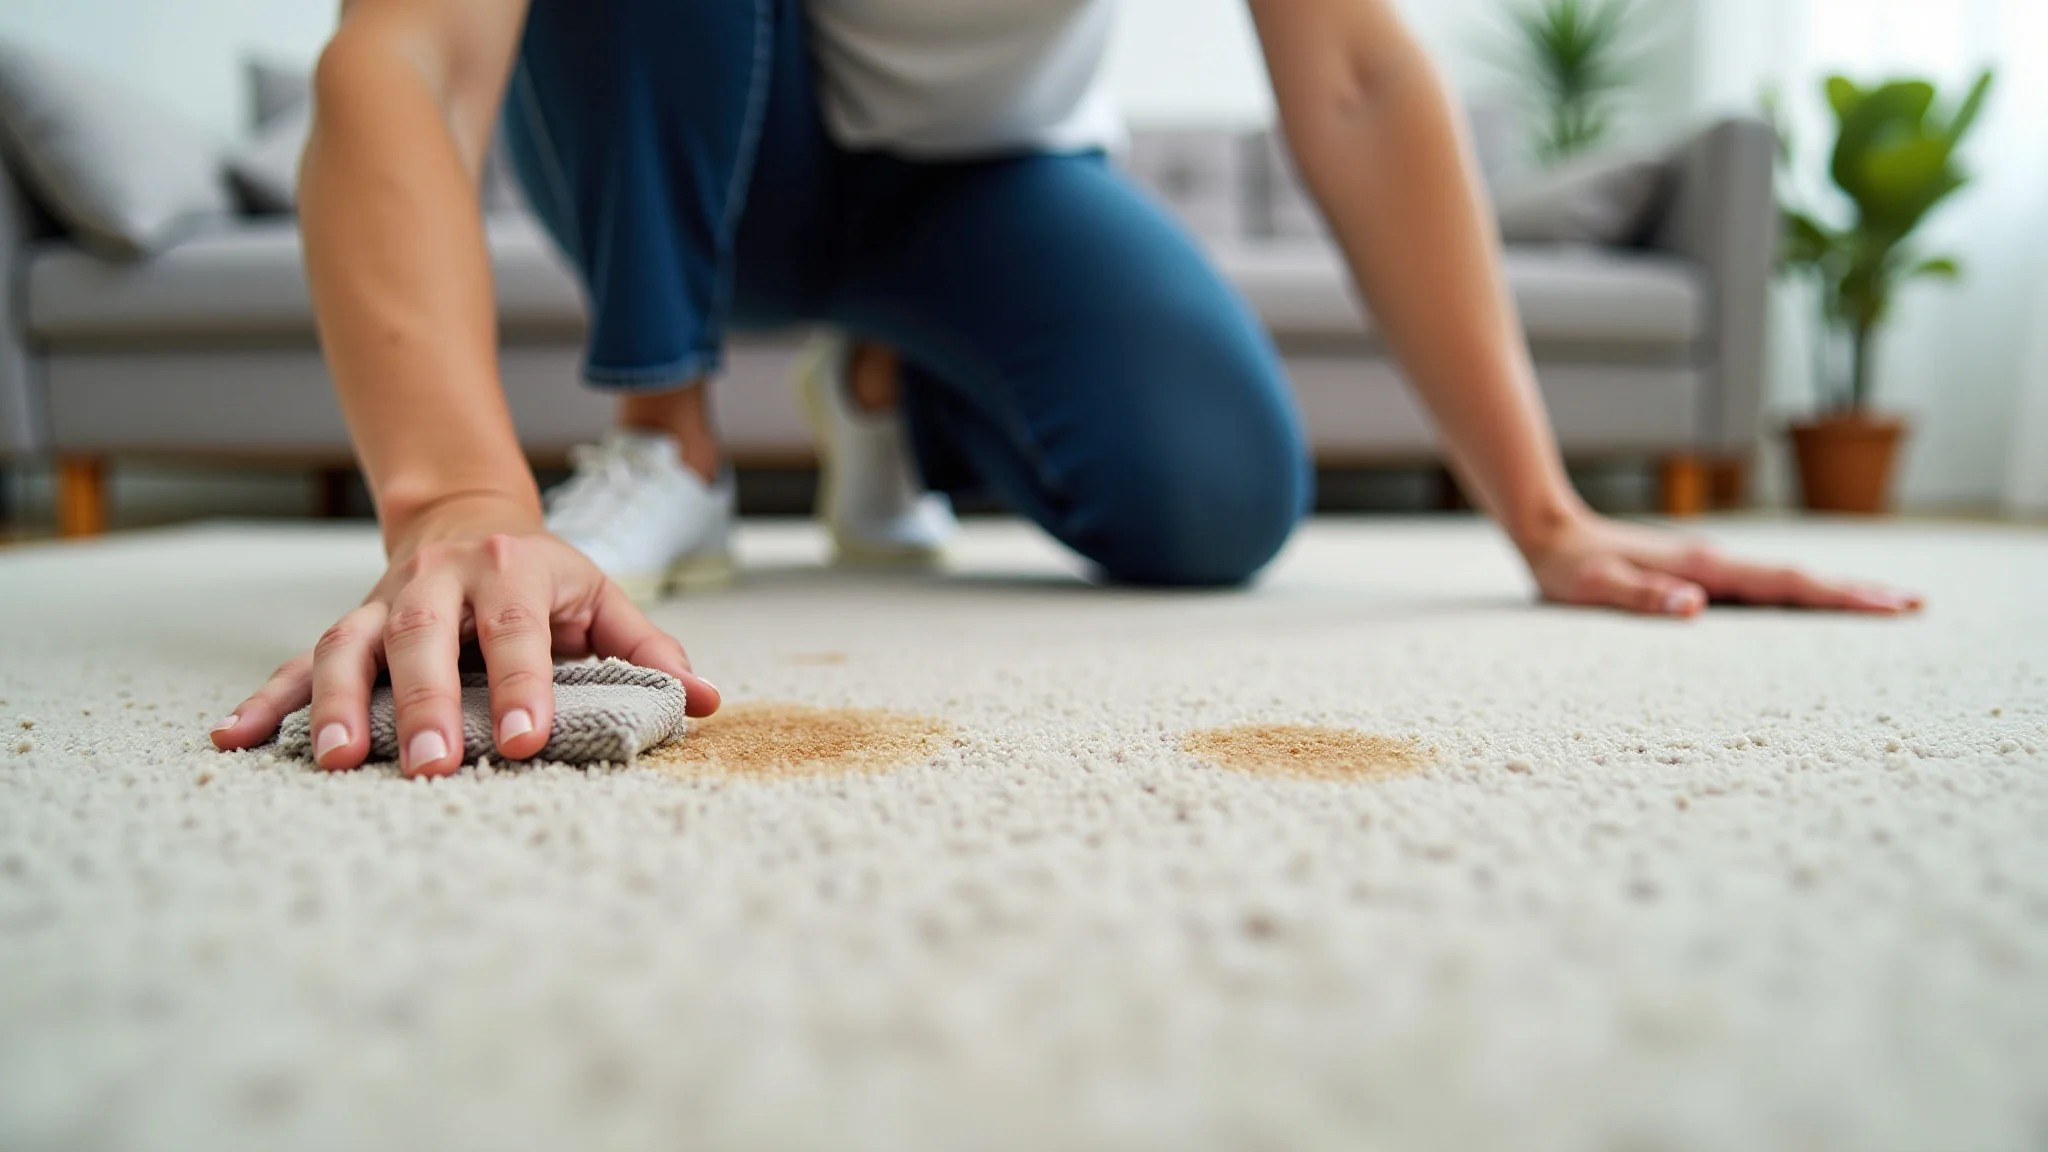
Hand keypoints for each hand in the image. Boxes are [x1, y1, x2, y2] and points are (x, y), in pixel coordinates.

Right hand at [210, 493, 720, 774]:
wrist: (467, 517)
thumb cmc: (545, 580)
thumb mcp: (603, 600)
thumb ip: (651, 651)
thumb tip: (708, 702)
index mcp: (514, 571)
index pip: (519, 631)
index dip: (523, 684)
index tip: (524, 741)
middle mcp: (440, 583)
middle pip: (423, 641)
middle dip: (423, 705)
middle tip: (428, 767)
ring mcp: (382, 605)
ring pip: (348, 647)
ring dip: (333, 704)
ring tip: (332, 762)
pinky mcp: (345, 628)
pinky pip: (294, 664)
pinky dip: (264, 701)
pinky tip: (232, 740)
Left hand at [1522, 511, 1923, 617]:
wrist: (1551, 530)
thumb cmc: (1568, 565)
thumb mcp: (1592, 587)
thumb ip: (1640, 596)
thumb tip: (1695, 608)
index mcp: (1702, 568)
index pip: (1783, 584)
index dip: (1838, 596)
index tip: (1889, 605)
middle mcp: (1715, 564)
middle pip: (1799, 579)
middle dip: (1856, 593)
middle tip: (1916, 606)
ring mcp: (1712, 568)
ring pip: (1785, 581)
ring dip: (1835, 593)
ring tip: (1887, 607)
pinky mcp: (1702, 575)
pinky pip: (1762, 588)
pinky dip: (1799, 596)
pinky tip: (1815, 610)